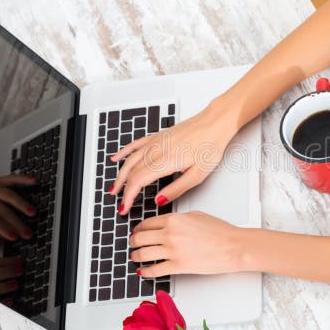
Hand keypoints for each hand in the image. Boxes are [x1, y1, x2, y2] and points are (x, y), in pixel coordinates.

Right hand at [109, 102, 238, 214]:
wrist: (215, 123)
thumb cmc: (210, 146)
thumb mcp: (197, 175)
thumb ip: (176, 189)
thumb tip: (159, 200)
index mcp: (165, 162)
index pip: (138, 181)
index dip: (128, 196)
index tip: (125, 206)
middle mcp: (156, 150)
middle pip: (131, 171)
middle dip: (122, 188)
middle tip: (119, 201)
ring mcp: (156, 142)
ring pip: (130, 159)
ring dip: (120, 174)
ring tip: (114, 187)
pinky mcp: (159, 136)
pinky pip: (135, 144)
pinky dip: (124, 152)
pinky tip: (116, 157)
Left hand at [129, 212, 246, 276]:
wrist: (233, 246)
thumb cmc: (220, 231)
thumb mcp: (196, 215)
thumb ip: (178, 219)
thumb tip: (166, 224)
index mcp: (173, 219)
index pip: (146, 223)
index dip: (138, 229)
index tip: (136, 232)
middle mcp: (170, 234)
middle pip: (140, 238)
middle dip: (133, 242)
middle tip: (132, 244)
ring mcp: (172, 251)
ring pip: (143, 254)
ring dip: (136, 256)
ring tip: (135, 257)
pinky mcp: (177, 266)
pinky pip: (154, 270)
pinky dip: (145, 272)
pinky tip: (143, 271)